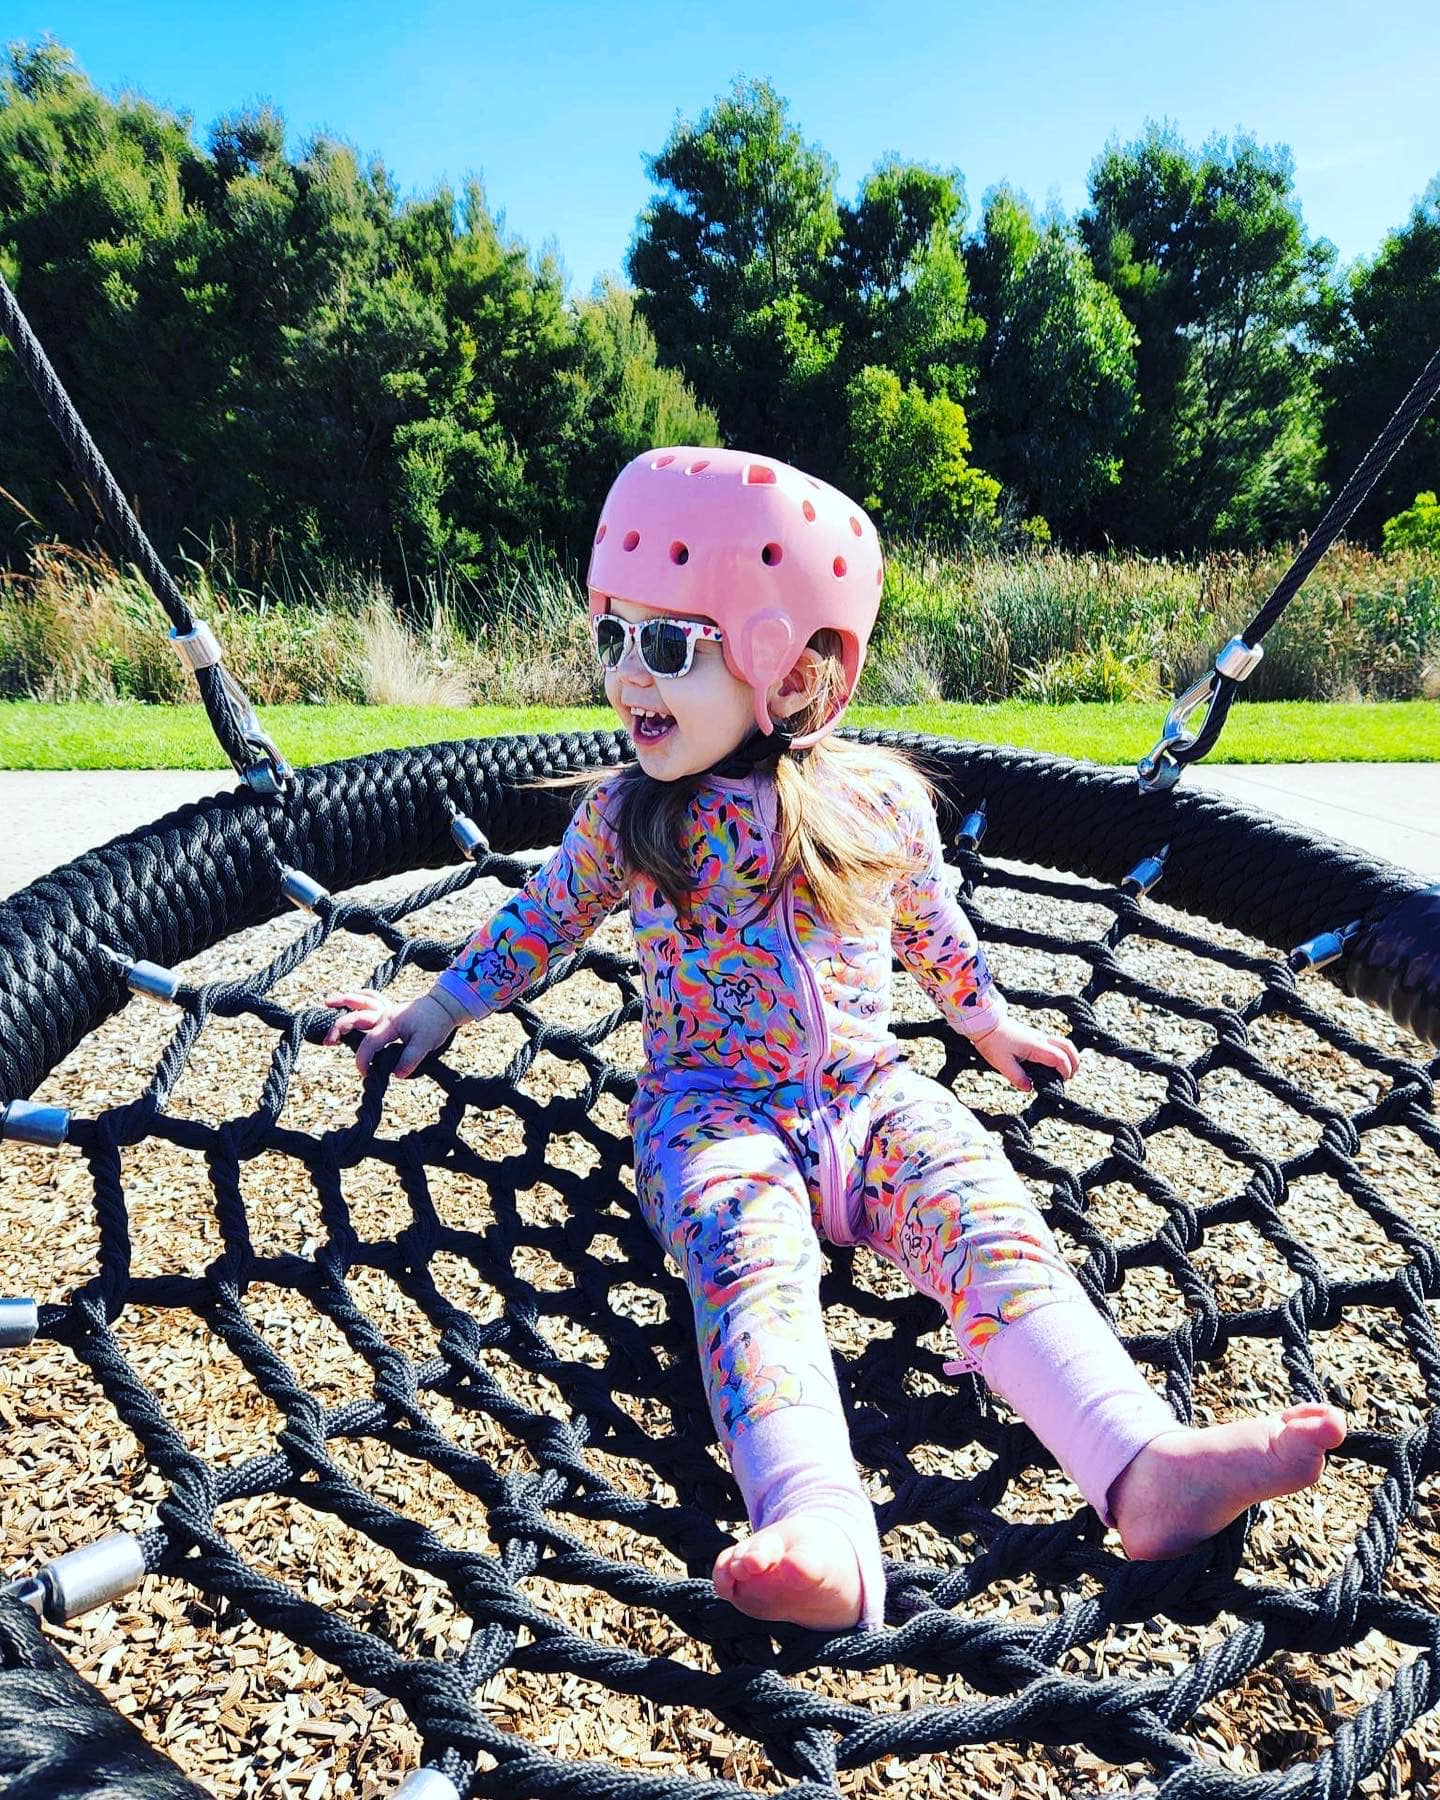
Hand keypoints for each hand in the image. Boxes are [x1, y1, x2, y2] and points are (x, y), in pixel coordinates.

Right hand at [322, 989, 453, 1078]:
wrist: (445, 1007)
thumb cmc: (435, 1024)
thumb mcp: (426, 1045)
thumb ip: (409, 1060)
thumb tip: (396, 1073)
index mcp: (390, 1023)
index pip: (369, 1043)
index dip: (364, 1059)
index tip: (365, 1072)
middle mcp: (384, 1014)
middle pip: (356, 1018)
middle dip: (339, 1028)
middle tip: (328, 1042)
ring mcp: (386, 1008)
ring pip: (361, 1002)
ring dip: (343, 1001)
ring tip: (327, 1002)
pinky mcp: (390, 1007)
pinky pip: (371, 997)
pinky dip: (359, 996)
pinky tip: (351, 997)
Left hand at [972, 1016, 1078, 1091]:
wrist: (986, 1023)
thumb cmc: (993, 1042)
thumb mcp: (1002, 1064)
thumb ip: (1017, 1078)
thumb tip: (1029, 1088)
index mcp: (1035, 1046)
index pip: (1059, 1058)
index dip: (1065, 1071)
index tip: (1062, 1082)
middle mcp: (1041, 1039)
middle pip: (1068, 1046)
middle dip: (1074, 1062)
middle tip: (1070, 1076)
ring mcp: (1038, 1035)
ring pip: (1063, 1042)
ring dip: (1069, 1056)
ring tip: (1065, 1071)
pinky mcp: (1034, 1035)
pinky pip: (1054, 1043)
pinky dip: (1060, 1052)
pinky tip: (1053, 1063)